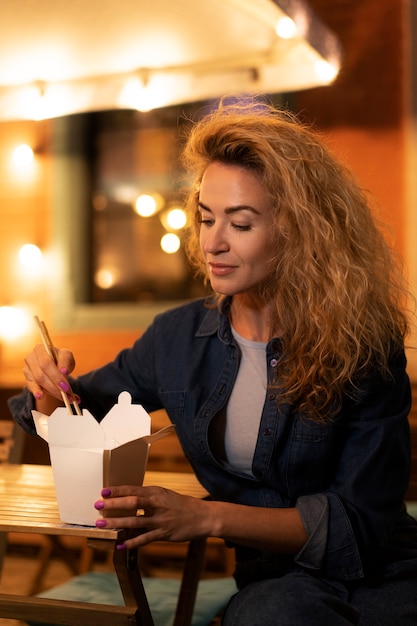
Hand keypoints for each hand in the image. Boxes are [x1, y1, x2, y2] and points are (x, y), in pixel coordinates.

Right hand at [23, 343, 75, 403]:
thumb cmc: (60, 360)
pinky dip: (37, 392)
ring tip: (64, 397)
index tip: (66, 385)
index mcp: (41, 349)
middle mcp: (31, 357)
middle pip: (41, 374)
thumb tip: (64, 371)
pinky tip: (41, 396)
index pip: (46, 363)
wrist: (53, 366)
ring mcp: (27, 369)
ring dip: (52, 391)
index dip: (56, 375)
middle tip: (66, 393)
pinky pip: (31, 387)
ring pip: (39, 381)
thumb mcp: (66, 357)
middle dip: (55, 384)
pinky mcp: (27, 379)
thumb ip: (66, 362)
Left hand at [94, 485, 209, 549]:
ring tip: (103, 524)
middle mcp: (157, 505)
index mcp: (156, 493)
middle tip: (98, 505)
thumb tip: (127, 497)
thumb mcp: (164, 495)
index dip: (118, 490)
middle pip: (133, 503)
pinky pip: (145, 539)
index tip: (104, 491)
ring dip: (117, 523)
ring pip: (135, 522)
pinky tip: (120, 545)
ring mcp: (160, 520)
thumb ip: (147, 497)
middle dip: (114, 504)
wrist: (201, 516)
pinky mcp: (164, 534)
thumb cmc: (180, 504)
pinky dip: (131, 542)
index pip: (134, 489)